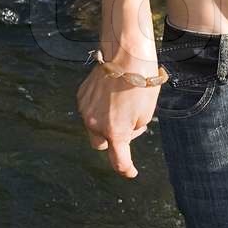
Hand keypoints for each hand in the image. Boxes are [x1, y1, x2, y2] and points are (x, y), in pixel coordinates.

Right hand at [76, 63, 158, 179]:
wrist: (125, 55)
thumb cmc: (142, 84)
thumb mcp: (146, 113)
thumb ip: (133, 130)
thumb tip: (123, 133)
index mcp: (116, 132)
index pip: (118, 161)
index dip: (126, 169)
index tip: (131, 172)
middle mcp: (96, 125)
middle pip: (101, 145)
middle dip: (112, 140)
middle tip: (128, 125)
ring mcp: (85, 111)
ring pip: (93, 127)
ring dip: (105, 123)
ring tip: (120, 104)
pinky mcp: (81, 97)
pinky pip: (89, 111)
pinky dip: (98, 109)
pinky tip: (110, 94)